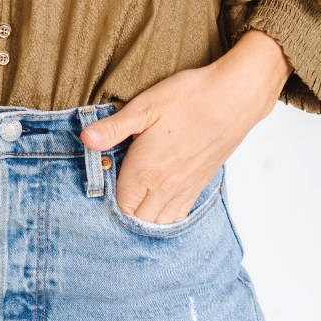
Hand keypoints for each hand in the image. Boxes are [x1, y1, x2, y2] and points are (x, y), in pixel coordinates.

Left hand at [80, 30, 291, 224]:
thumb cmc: (189, 97)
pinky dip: (165, 216)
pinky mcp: (201, 185)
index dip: (106, 197)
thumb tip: (85, 139)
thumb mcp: (145, 105)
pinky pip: (180, 215)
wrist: (235, 98)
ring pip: (159, 223)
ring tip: (134, 196)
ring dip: (144, 217)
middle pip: (137, 219)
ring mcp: (186, 189)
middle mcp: (166, 187)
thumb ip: (113, 127)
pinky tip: (159, 199)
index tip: (103, 178)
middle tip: (114, 187)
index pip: (119, 204)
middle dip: (123, 210)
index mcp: (146, 170)